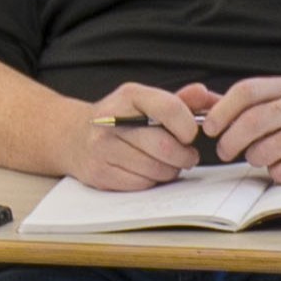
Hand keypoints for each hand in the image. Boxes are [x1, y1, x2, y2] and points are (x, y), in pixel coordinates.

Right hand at [71, 84, 205, 189]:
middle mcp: (112, 120)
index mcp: (129, 96)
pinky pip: (141, 184)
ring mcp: (103, 149)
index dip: (188, 126)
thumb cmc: (120, 119)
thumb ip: (179, 101)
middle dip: (184, 155)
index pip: (169, 108)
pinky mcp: (100, 173)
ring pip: (155, 169)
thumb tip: (205, 95)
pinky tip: (148, 171)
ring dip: (170, 170)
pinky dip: (152, 181)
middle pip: (164, 146)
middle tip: (188, 155)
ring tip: (168, 163)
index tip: (190, 134)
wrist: (74, 137)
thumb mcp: (146, 102)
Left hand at [205, 75, 280, 183]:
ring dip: (255, 160)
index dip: (221, 111)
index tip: (209, 128)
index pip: (246, 91)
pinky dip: (276, 174)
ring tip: (264, 157)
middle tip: (224, 152)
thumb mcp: (279, 104)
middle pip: (251, 123)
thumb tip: (197, 100)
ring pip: (264, 151)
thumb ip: (240, 103)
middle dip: (230, 142)